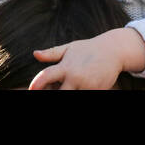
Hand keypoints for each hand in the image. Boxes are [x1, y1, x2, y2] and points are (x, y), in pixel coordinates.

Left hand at [28, 28, 144, 89]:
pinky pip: (85, 95)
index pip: (45, 76)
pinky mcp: (97, 91)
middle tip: (55, 87)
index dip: (36, 84)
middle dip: (54, 92)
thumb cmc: (88, 49)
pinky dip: (81, 91)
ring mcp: (87, 86)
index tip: (31, 90)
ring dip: (69, 91)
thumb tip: (35, 54)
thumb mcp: (70, 48)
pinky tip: (82, 85)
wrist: (113, 50)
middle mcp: (75, 77)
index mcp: (66, 66)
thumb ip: (52, 53)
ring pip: (72, 96)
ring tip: (70, 84)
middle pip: (58, 94)